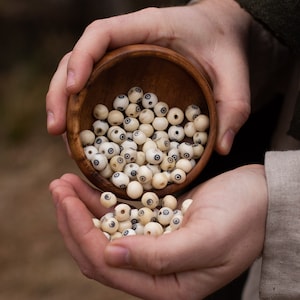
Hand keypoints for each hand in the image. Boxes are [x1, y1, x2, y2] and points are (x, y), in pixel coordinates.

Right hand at [46, 0, 251, 154]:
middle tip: (56, 128)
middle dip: (61, 91)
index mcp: (148, 29)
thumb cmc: (225, 49)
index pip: (102, 33)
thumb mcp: (236, 77)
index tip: (73, 87)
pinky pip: (97, 90)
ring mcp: (122, 60)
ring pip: (82, 77)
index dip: (82, 58)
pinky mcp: (124, 76)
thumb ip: (233, 108)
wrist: (221, 35)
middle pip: (79, 59)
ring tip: (61, 136)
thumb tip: (222, 148)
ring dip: (65, 105)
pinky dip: (85, 111)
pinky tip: (83, 134)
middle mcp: (127, 42)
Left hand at [50, 164, 266, 299]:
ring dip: (81, 207)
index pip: (108, 266)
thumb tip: (112, 256)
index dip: (81, 234)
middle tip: (56, 188)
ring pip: (105, 230)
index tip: (65, 201)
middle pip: (99, 249)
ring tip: (63, 182)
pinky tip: (87, 184)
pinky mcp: (157, 221)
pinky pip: (121, 214)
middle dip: (72, 220)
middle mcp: (155, 269)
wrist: (263, 198)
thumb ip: (162, 257)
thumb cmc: (245, 218)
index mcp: (167, 285)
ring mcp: (154, 244)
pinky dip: (102, 200)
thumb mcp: (208, 240)